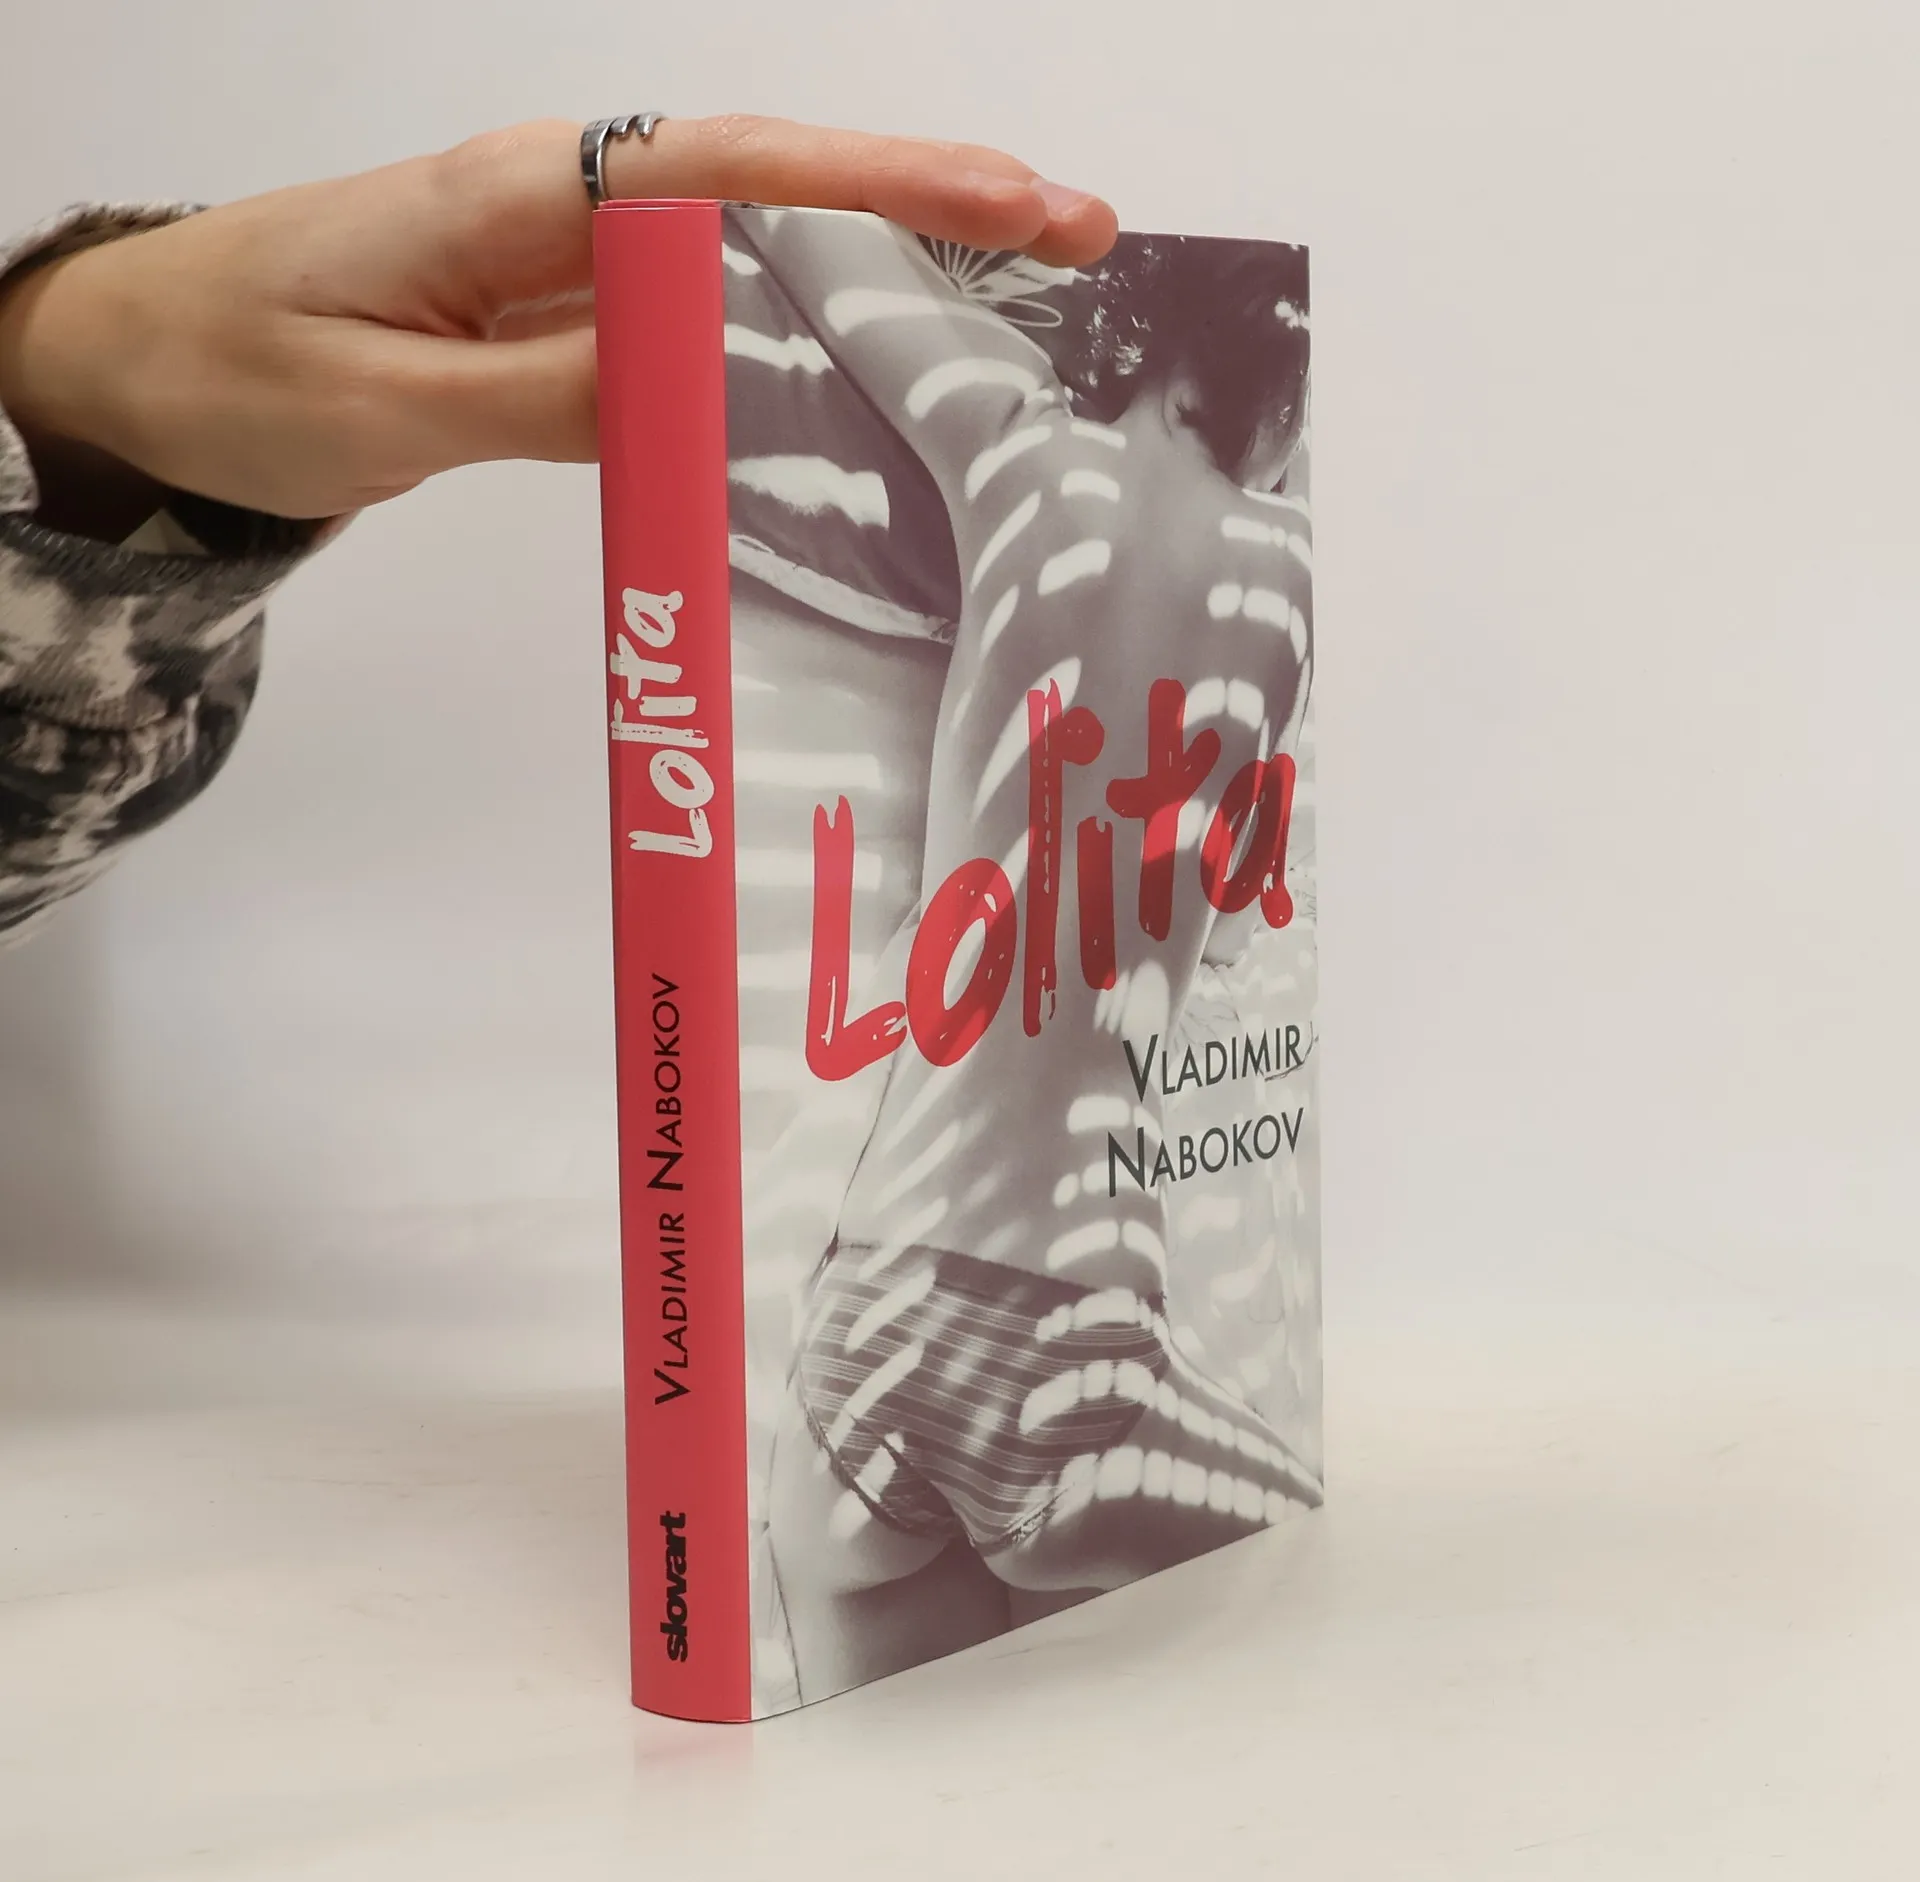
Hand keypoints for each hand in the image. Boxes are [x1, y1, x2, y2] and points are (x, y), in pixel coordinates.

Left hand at [0, 116, 1117, 527]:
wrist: (144, 369)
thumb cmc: (234, 368)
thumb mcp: (383, 403)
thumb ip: (551, 395)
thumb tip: (714, 390)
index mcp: (526, 198)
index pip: (737, 172)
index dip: (886, 184)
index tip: (1019, 203)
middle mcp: (573, 215)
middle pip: (786, 195)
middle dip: (938, 214)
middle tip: (1086, 247)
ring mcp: (581, 274)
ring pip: (764, 266)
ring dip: (893, 288)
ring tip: (1026, 327)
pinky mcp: (575, 335)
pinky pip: (713, 340)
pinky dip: (804, 361)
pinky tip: (877, 400)